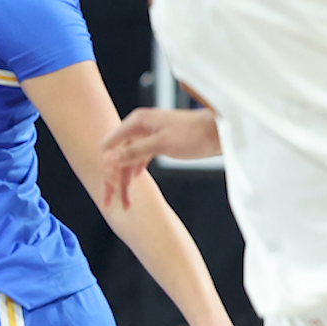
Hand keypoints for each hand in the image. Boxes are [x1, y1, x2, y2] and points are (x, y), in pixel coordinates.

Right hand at [99, 108, 220, 209]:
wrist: (219, 131)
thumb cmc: (193, 134)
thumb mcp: (162, 144)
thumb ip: (134, 151)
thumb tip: (108, 158)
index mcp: (136, 122)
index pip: (109, 145)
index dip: (106, 169)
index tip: (109, 189)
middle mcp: (139, 127)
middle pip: (117, 155)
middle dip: (113, 180)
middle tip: (109, 203)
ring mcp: (148, 134)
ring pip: (128, 159)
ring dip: (125, 180)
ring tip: (126, 203)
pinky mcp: (159, 141)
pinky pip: (140, 157)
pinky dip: (135, 170)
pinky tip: (134, 181)